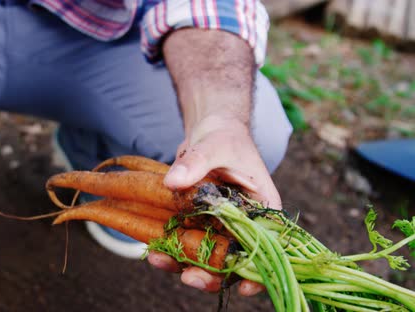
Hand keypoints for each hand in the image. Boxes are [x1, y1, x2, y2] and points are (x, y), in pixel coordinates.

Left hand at [148, 117, 280, 294]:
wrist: (209, 132)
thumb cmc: (224, 136)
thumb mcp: (214, 146)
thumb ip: (196, 162)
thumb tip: (173, 182)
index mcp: (264, 210)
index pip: (269, 249)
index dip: (259, 273)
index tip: (243, 287)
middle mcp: (244, 225)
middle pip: (233, 261)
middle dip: (213, 275)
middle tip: (190, 277)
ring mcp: (221, 228)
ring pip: (206, 258)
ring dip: (184, 264)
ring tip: (159, 260)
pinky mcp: (199, 225)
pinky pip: (187, 244)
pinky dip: (171, 249)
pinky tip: (152, 250)